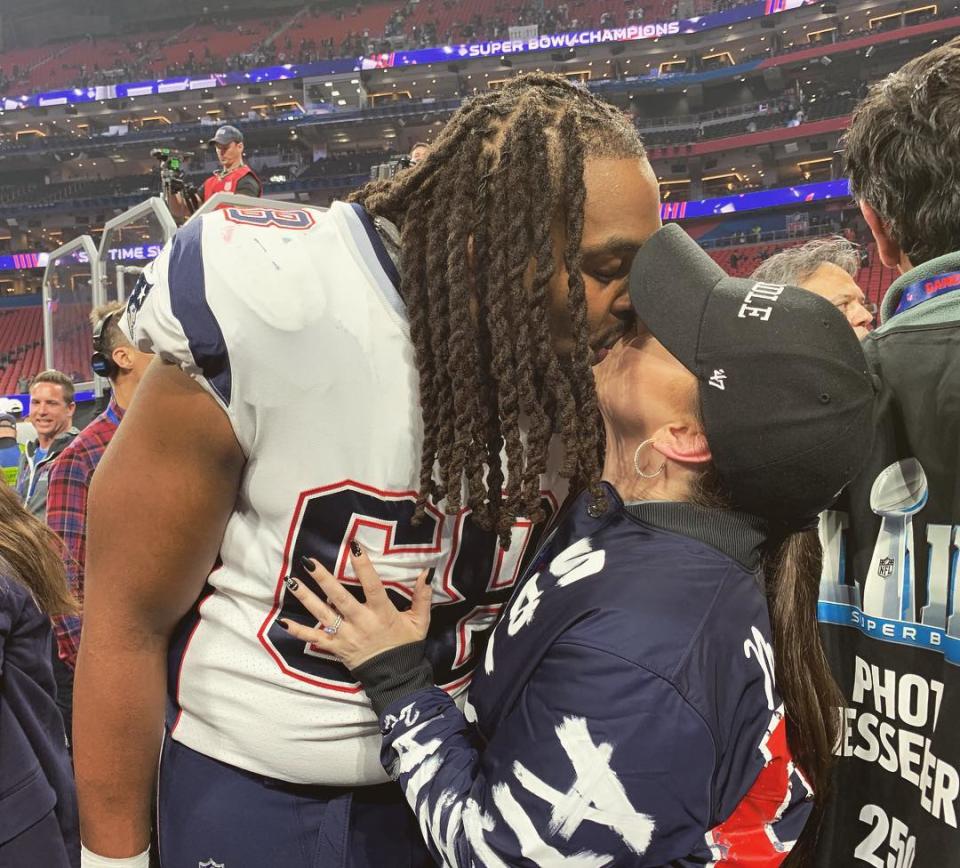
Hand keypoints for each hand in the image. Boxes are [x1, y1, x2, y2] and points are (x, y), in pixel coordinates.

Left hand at [280, 543, 431, 670]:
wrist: (395, 676)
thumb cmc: (406, 645)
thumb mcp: (420, 621)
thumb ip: (422, 597)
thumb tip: (426, 573)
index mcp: (381, 613)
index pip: (372, 585)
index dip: (363, 567)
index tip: (354, 547)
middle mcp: (361, 622)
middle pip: (340, 598)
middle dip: (324, 579)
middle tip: (309, 562)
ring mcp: (345, 635)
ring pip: (323, 614)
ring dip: (306, 597)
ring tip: (291, 581)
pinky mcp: (335, 647)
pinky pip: (314, 638)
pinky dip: (298, 631)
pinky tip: (283, 622)